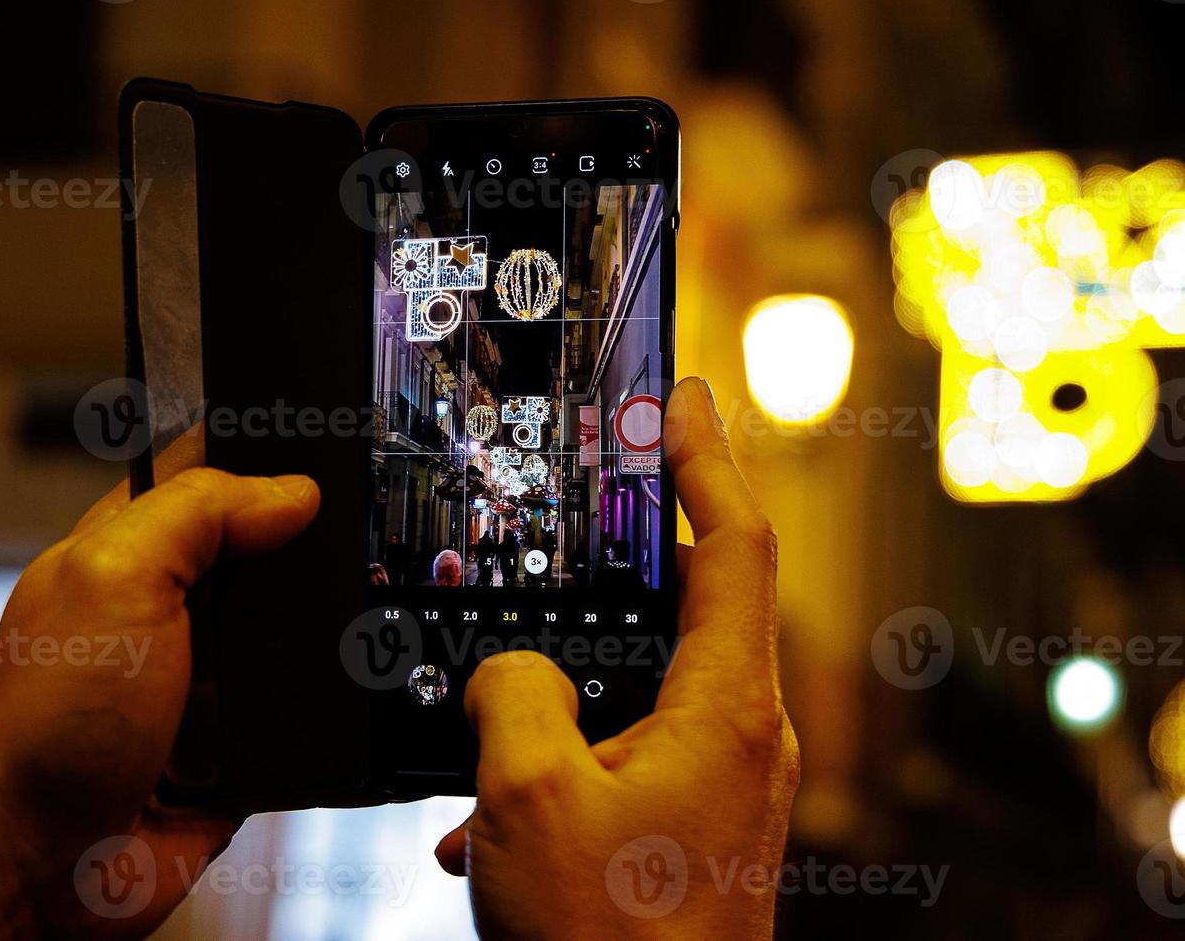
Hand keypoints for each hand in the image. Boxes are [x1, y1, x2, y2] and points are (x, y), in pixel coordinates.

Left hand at [0, 428, 321, 937]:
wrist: (28, 867)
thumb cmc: (34, 728)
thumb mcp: (115, 578)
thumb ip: (200, 513)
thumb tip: (293, 488)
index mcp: (131, 550)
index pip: (213, 478)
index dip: (269, 465)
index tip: (326, 468)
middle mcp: (169, 613)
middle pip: (272, 560)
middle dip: (308, 566)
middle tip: (332, 571)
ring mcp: (204, 688)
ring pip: (298, 646)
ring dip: (316, 654)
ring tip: (316, 655)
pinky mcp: (234, 757)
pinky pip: (305, 728)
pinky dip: (320, 729)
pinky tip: (315, 720)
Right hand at [435, 378, 799, 938]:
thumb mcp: (530, 796)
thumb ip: (513, 695)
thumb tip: (509, 671)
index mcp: (725, 710)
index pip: (734, 543)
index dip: (705, 458)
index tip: (680, 400)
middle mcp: (740, 738)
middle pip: (692, 605)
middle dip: (624, 560)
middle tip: (584, 507)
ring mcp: (719, 786)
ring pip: (640, 687)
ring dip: (566, 687)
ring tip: (498, 702)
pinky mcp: (689, 828)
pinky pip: (622, 755)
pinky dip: (561, 759)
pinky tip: (489, 814)